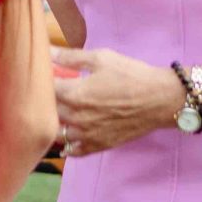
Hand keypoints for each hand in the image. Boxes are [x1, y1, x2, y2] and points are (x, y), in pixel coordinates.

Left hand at [53, 47, 183, 157]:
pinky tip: (67, 135)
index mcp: (74, 94)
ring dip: (52, 123)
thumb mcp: (101, 58)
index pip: (45, 89)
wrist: (159, 99)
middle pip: (48, 112)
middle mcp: (76, 118)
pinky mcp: (98, 146)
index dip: (42, 81)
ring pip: (57, 134)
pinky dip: (66, 144)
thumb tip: (46, 50)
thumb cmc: (131, 75)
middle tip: (47, 91)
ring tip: (56, 112)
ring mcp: (86, 135)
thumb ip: (71, 56)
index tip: (43, 74)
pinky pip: (73, 151)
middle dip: (45, 100)